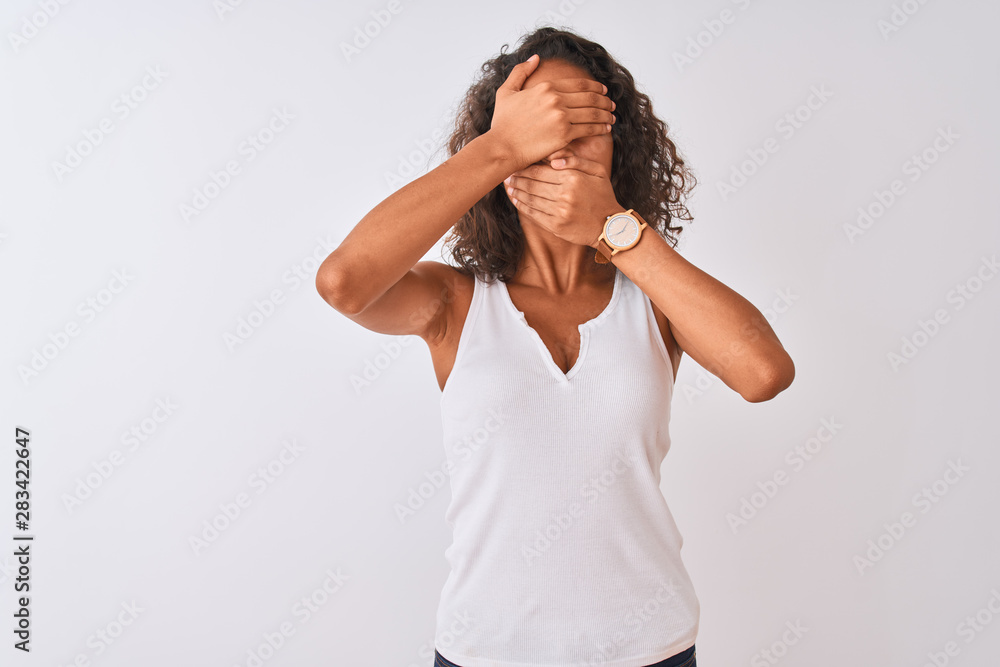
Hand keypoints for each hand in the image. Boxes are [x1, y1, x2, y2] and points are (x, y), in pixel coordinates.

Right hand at [488, 56, 614, 170]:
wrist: (501, 147)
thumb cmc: (502, 123)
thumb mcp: (506, 92)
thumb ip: (520, 72)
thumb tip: (536, 58)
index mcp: (546, 87)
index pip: (579, 84)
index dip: (595, 87)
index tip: (603, 91)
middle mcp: (556, 99)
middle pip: (590, 97)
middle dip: (605, 100)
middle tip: (612, 104)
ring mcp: (561, 117)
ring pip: (593, 112)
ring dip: (606, 114)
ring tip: (612, 117)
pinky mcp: (564, 134)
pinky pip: (589, 128)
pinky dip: (601, 128)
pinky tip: (606, 129)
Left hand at [504, 149, 621, 247]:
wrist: (610, 225)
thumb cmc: (603, 195)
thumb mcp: (597, 171)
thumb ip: (577, 161)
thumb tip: (553, 159)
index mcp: (573, 178)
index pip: (540, 170)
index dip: (524, 168)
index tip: (515, 165)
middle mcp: (564, 194)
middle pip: (532, 184)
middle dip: (517, 179)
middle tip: (507, 175)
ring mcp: (559, 211)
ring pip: (530, 199)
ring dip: (517, 192)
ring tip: (508, 187)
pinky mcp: (556, 226)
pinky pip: (533, 214)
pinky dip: (522, 207)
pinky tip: (516, 201)